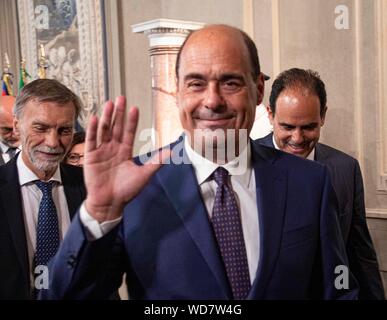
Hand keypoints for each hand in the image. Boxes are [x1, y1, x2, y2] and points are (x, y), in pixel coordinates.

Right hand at [84, 96, 169, 221]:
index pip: (128, 132)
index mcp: (125, 152)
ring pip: (104, 130)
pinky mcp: (90, 157)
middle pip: (116, 127)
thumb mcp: (144, 175)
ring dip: (106, 117)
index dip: (131, 121)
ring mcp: (101, 151)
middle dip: (118, 113)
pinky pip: (91, 140)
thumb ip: (156, 162)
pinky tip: (95, 118)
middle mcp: (113, 149)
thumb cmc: (126, 191)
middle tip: (120, 98)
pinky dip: (93, 130)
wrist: (110, 203)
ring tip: (109, 104)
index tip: (134, 108)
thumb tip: (172, 153)